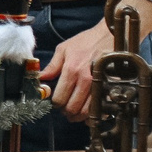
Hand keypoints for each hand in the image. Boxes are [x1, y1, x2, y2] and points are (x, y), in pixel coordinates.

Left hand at [43, 0, 151, 120]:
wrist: (111, 35)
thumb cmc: (87, 41)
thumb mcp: (64, 49)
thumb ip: (52, 66)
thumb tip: (40, 79)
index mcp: (71, 70)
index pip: (59, 98)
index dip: (55, 104)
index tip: (56, 103)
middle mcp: (85, 79)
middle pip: (72, 107)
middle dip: (66, 112)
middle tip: (65, 110)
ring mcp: (100, 84)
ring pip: (87, 111)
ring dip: (79, 116)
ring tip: (75, 113)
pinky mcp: (111, 86)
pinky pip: (102, 107)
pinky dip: (95, 114)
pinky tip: (89, 112)